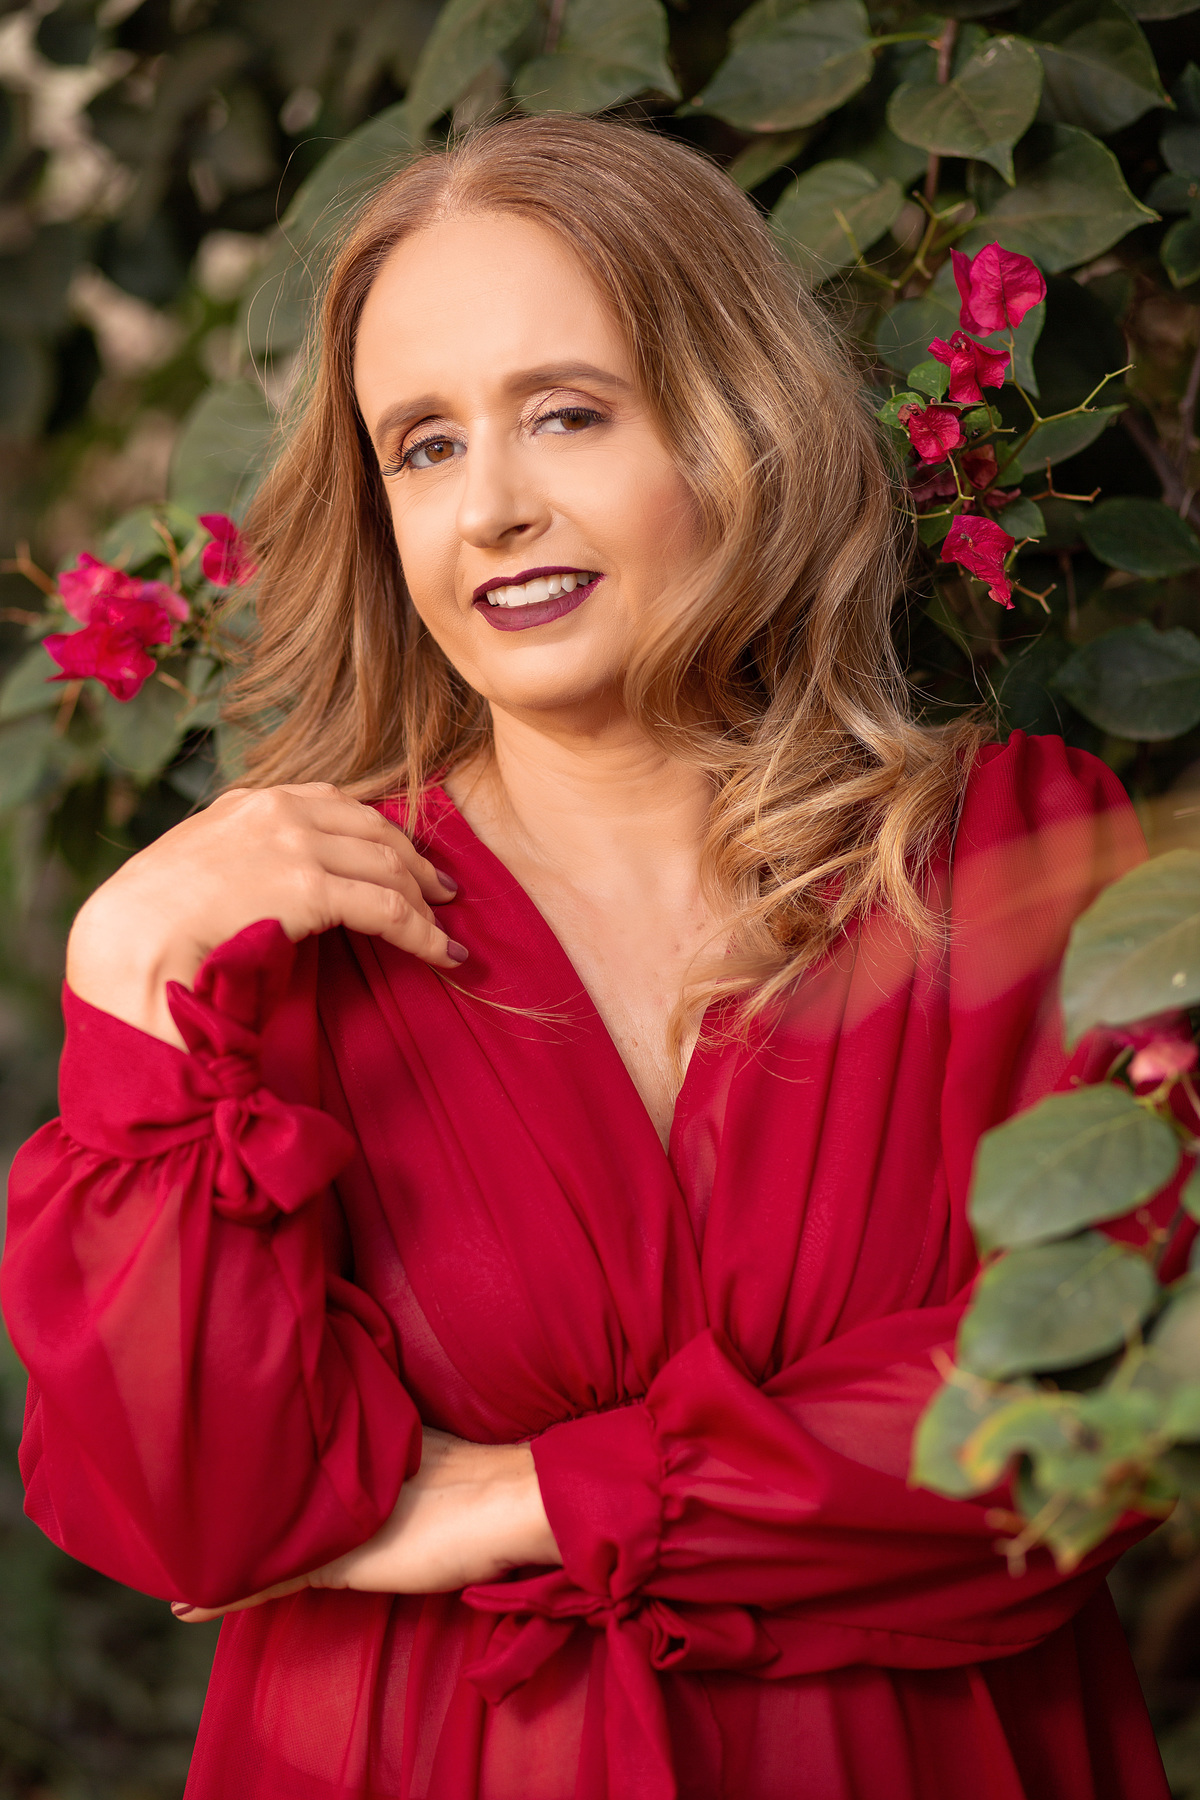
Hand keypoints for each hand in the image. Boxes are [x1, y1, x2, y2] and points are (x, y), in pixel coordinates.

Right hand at [66, 783, 463, 1044]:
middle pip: (374, 828)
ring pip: (389, 865)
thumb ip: (244, 856)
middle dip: (415, 861)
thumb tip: (270, 881)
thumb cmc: (152, 917)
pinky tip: (441, 954)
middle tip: (442, 892)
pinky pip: (388, 908)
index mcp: (253, 800)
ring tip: (443, 930)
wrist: (130, 936)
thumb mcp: (199, 862)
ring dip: (424, 902)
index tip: (404, 857)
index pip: (338, 803)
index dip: (380, 832)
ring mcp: (296, 844)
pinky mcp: (309, 887)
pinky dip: (423, 932)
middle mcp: (280, 810)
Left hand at [171, 1428, 561, 1622]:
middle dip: (233, 1497)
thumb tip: (413, 1463)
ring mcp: (336, 1520)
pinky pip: (268, 1584)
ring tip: (177, 1552)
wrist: (516, 1497)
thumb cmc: (494, 1484)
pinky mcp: (338, 1563)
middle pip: (273, 1488)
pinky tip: (190, 1606)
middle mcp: (341, 1478)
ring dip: (223, 1544)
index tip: (231, 1455)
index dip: (266, 1460)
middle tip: (186, 1507)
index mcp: (366, 1444)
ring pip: (263, 1533)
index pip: (300, 1453)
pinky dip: (229, 1596)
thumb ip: (407, 1458)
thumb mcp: (442, 1459)